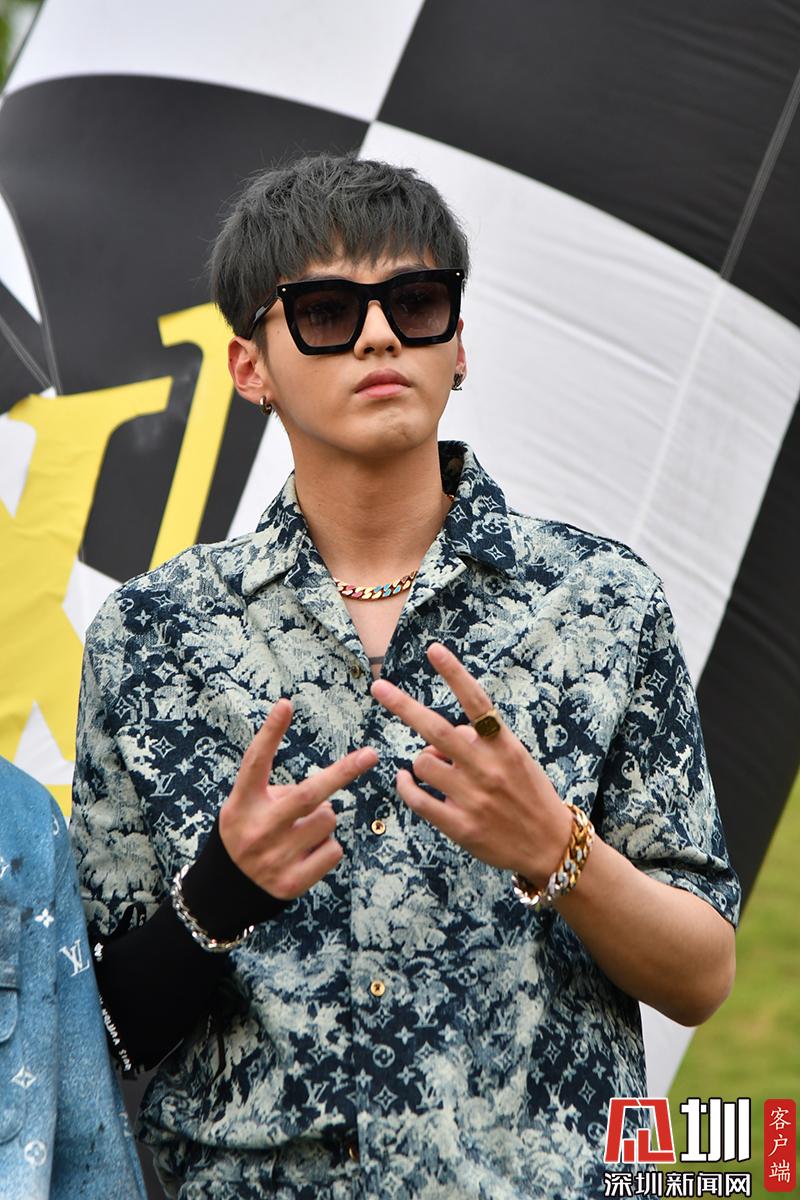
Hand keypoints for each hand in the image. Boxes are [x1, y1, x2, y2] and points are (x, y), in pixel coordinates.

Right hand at [219, 699, 377, 899]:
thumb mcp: (246, 805)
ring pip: (328, 819)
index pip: (255, 762)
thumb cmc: (248, 831)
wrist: (228, 889)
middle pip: (309, 794)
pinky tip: (306, 854)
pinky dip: (328, 846)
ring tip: (301, 831)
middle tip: (370, 754)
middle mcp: (257, 829)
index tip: (286, 703)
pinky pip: (333, 849)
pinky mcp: (291, 883)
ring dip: (324, 818)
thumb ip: (275, 790)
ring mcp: (274, 859)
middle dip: (343, 771)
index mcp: (242, 804)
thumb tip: (329, 786)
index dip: (270, 732)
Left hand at [370, 642, 570, 884]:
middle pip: (436, 730)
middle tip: (378, 686)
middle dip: (403, 705)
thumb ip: (480, 742)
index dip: (454, 674)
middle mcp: (487, 767)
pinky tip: (405, 781)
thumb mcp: (515, 759)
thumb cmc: (529, 794)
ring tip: (437, 770)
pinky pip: (416, 798)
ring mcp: (472, 797)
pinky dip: (405, 786)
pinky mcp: (459, 825)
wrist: (549, 845)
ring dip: (420, 762)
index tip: (433, 650)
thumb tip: (436, 740)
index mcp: (504, 745)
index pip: (476, 701)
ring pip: (422, 763)